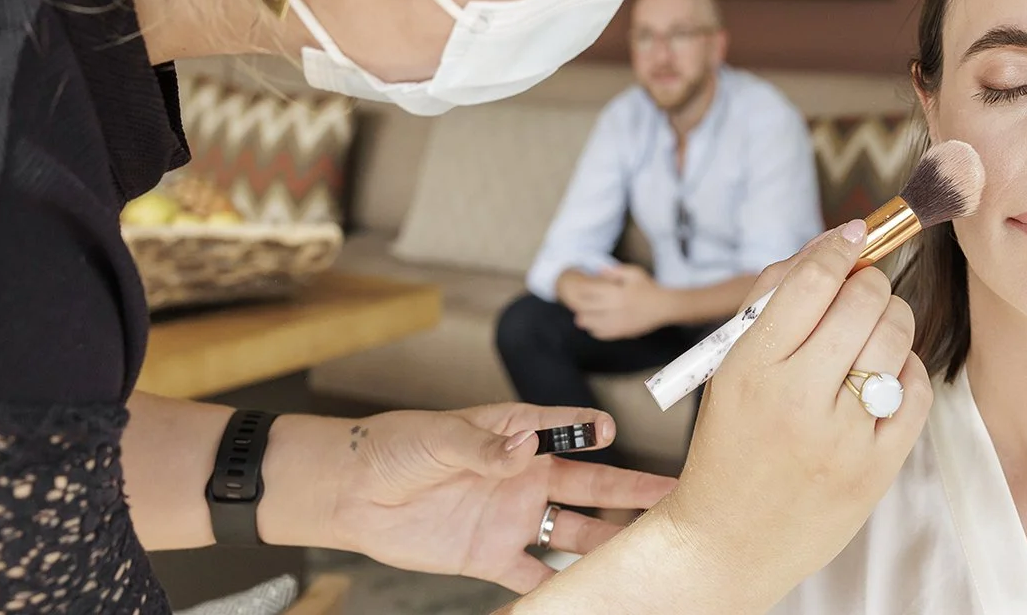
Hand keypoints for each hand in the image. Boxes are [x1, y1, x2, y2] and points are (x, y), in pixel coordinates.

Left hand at [306, 405, 675, 592]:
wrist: (355, 492)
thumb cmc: (396, 446)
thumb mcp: (439, 437)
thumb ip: (486, 446)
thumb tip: (527, 444)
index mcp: (514, 433)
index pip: (566, 430)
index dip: (590, 431)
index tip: (611, 434)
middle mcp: (524, 475)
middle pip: (589, 485)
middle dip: (631, 490)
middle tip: (671, 494)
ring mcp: (513, 517)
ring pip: (574, 531)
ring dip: (607, 541)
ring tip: (644, 552)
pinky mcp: (493, 554)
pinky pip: (534, 576)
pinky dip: (558, 590)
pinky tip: (587, 598)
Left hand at [571, 265, 670, 340]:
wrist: (664, 307)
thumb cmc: (648, 288)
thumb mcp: (634, 273)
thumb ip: (615, 271)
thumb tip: (598, 271)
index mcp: (616, 292)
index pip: (590, 291)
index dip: (582, 290)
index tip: (580, 290)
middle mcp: (615, 308)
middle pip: (587, 308)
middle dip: (580, 306)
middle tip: (578, 304)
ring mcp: (618, 322)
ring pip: (591, 324)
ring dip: (584, 320)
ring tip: (582, 317)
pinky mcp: (622, 332)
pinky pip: (602, 334)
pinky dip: (595, 330)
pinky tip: (595, 326)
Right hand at [653, 223, 932, 601]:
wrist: (728, 540)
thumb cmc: (728, 445)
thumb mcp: (730, 370)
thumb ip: (771, 305)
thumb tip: (831, 248)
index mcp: (751, 368)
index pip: (811, 282)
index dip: (839, 246)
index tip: (853, 234)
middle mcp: (798, 400)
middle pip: (862, 302)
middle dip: (869, 281)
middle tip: (862, 287)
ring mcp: (843, 437)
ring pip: (895, 340)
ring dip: (892, 318)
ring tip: (875, 327)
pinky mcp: (876, 469)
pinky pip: (916, 393)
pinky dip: (908, 370)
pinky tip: (887, 373)